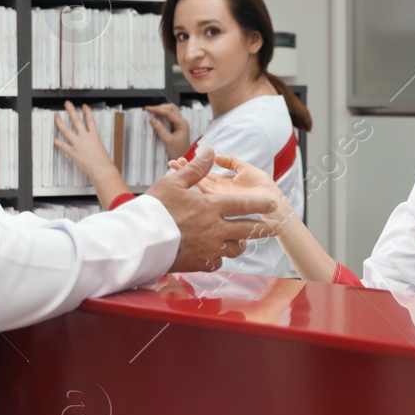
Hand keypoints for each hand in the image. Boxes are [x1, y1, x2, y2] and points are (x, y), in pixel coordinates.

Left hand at [53, 101, 120, 184]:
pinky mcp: (72, 152)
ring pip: (66, 130)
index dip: (87, 112)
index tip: (84, 106)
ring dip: (59, 122)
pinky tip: (53, 139)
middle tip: (67, 104)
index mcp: (94, 136)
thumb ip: (95, 145)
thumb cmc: (104, 162)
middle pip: (77, 121)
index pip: (90, 120)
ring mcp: (77, 144)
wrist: (101, 169)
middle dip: (71, 111)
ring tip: (56, 116)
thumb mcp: (102, 149)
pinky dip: (57, 142)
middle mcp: (85, 137)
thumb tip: (93, 145)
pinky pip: (62, 145)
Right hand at [145, 101, 192, 159]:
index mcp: (182, 124)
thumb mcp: (168, 141)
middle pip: (171, 109)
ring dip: (162, 110)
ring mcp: (179, 125)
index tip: (148, 109)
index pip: (169, 112)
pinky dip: (163, 116)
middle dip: (160, 107)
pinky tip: (157, 117)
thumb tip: (152, 120)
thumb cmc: (179, 153)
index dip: (158, 109)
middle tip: (150, 109)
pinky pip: (169, 118)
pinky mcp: (176, 128)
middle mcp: (182, 122)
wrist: (184, 160)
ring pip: (171, 112)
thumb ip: (160, 129)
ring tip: (152, 112)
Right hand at [145, 145, 280, 271]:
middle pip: (248, 230)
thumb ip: (195, 169)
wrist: (139, 242)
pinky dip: (220, 257)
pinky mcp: (200, 264)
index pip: (244, 204)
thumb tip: (209, 151)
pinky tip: (217, 253)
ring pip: (235, 248)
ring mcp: (209, 249)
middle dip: (264, 228)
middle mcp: (215, 230)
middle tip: (275, 228)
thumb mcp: (173, 183)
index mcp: (210, 208)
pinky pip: (218, 262)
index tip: (274, 204)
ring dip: (241, 243)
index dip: (261, 203)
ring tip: (242, 240)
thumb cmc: (153, 210)